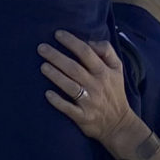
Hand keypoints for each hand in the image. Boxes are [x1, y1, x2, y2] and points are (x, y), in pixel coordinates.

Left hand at [40, 31, 142, 151]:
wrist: (119, 124)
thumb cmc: (114, 92)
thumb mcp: (118, 69)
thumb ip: (107, 51)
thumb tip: (90, 42)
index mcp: (104, 72)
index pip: (86, 52)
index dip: (71, 42)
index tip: (57, 34)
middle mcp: (96, 85)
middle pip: (74, 68)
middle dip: (56, 56)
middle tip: (41, 48)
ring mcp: (89, 101)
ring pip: (69, 86)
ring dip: (55, 76)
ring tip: (43, 66)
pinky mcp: (83, 117)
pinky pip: (68, 108)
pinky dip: (58, 101)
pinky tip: (47, 94)